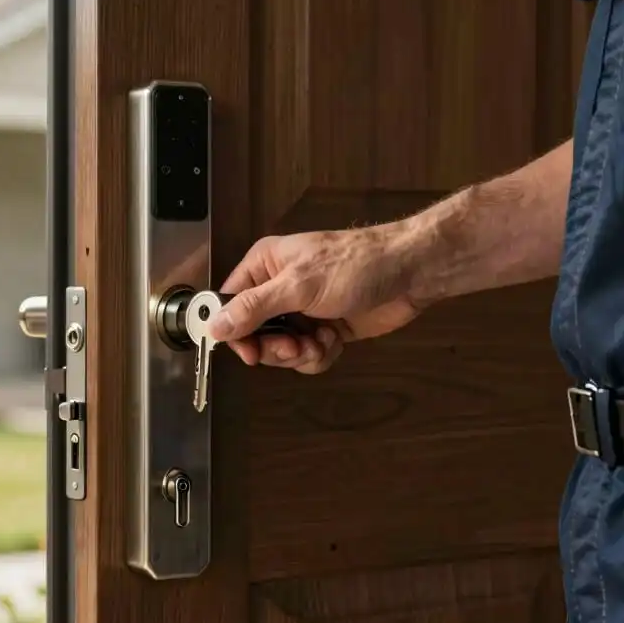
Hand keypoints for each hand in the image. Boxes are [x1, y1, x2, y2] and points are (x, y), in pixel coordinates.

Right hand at [209, 225, 422, 373]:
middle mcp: (278, 289)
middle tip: (297, 347)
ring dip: (301, 354)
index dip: (236, 334)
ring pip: (281, 350)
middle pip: (255, 335)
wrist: (410, 273)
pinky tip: (335, 340)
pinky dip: (320, 354)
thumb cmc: (353, 267)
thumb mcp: (298, 286)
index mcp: (264, 268)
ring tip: (322, 341)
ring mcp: (302, 311)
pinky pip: (307, 355)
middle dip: (276, 348)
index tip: (251, 353)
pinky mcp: (324, 329)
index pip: (230, 307)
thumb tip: (213, 327)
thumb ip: (254, 308)